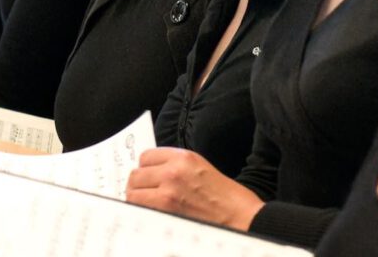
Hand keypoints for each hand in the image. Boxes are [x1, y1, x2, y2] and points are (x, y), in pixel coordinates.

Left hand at [126, 147, 264, 230]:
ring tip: (145, 205)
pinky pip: (140, 210)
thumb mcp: (201, 167)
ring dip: (136, 198)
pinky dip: (140, 212)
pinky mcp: (167, 213)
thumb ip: (176, 165)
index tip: (147, 176)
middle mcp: (173, 171)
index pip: (146, 156)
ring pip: (133, 192)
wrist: (244, 219)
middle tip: (143, 193)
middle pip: (135, 174)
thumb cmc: (228, 197)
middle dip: (137, 184)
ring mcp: (168, 193)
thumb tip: (153, 171)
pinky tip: (148, 215)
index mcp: (183, 157)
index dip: (145, 168)